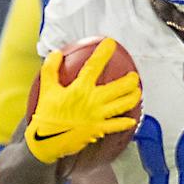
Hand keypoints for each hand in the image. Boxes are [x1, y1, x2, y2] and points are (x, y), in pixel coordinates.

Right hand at [26, 40, 140, 164]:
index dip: (103, 53)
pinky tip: (132, 120)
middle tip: (134, 76)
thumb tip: (55, 53)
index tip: (111, 43)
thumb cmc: (46, 113)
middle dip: (130, 80)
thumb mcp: (46, 89)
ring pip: (123, 104)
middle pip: (118, 87)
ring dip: (133, 97)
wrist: (46, 140)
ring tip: (138, 92)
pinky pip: (117, 125)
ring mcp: (99, 116)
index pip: (94, 66)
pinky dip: (126, 122)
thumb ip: (51, 69)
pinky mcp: (100, 129)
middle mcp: (93, 101)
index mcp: (79, 89)